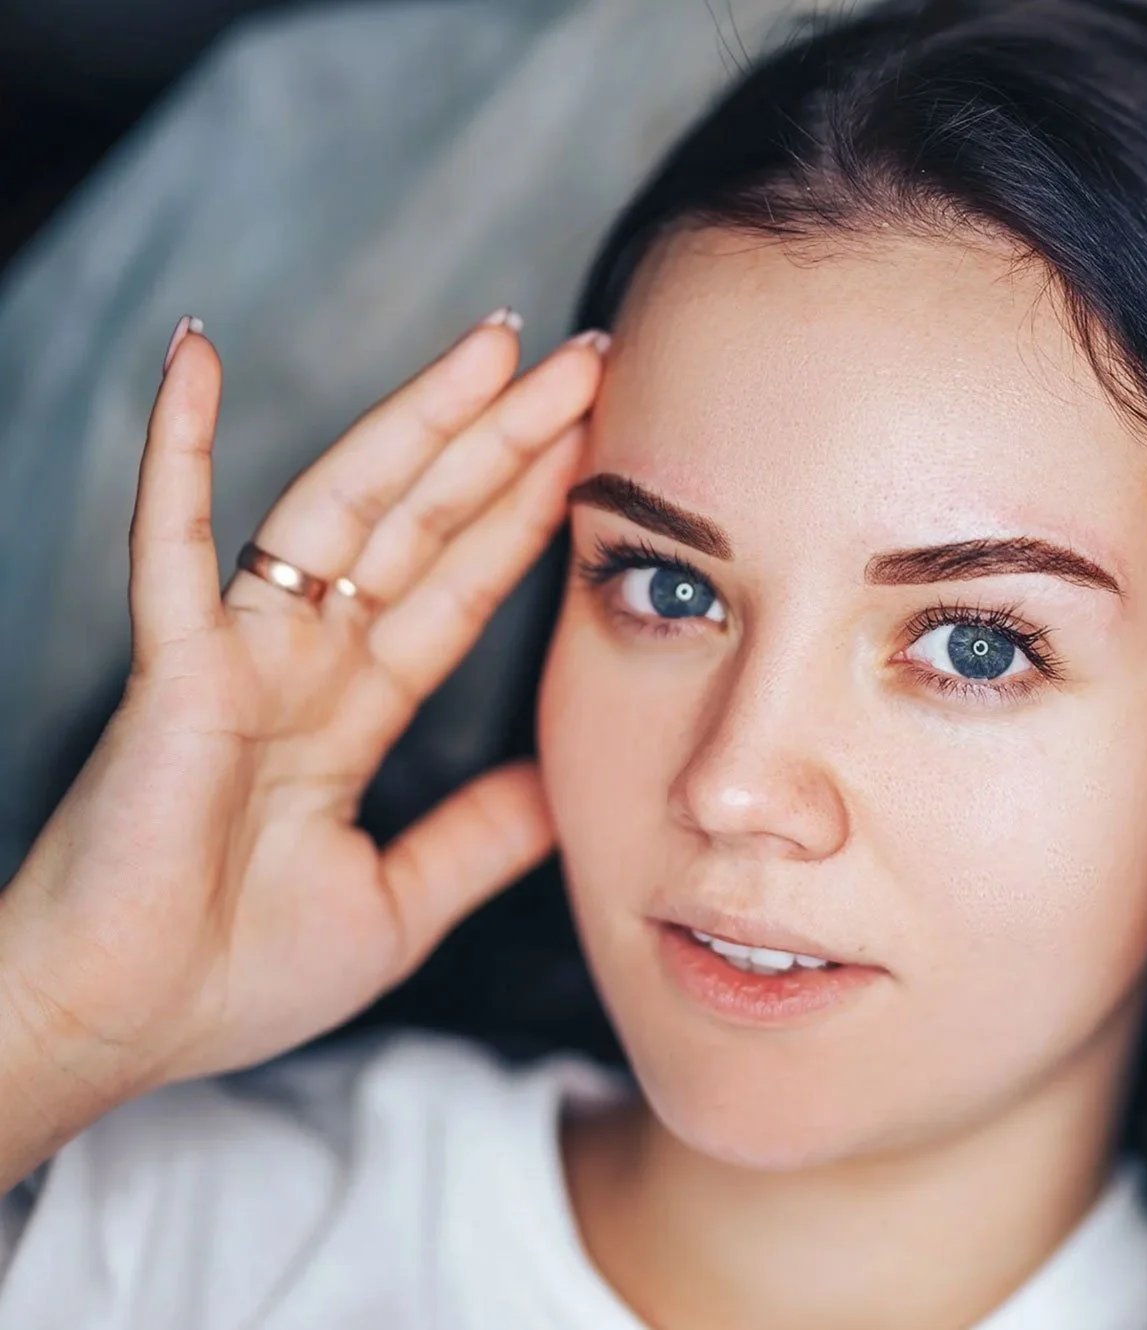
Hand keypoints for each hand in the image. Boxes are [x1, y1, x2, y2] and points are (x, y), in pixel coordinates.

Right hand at [1, 312, 602, 1113]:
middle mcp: (305, 662)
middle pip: (426, 523)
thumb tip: (564, 787)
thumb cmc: (230, 977)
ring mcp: (240, 655)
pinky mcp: (173, 671)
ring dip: (416, 422)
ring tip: (493, 346)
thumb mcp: (401, 900)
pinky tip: (193, 357)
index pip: (460, 585)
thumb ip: (480, 835)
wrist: (120, 1031)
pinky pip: (173, 546)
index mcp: (353, 711)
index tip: (599, 443)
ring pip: (342, 509)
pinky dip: (175, 451)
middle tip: (586, 355)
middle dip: (506, 439)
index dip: (529, 513)